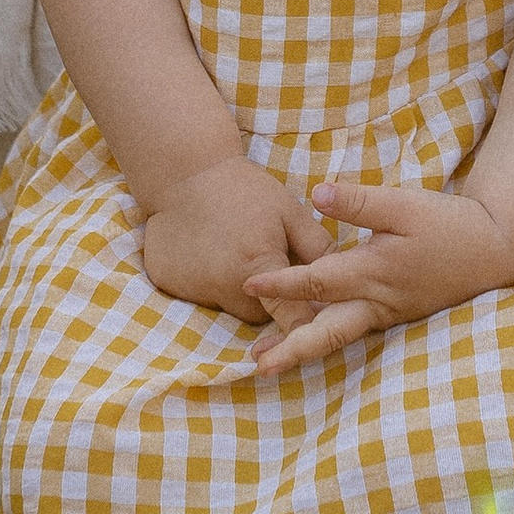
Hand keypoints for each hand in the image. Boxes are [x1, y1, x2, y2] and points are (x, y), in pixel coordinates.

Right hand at [139, 156, 330, 320]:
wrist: (184, 172)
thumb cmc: (245, 190)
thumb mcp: (289, 212)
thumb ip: (318, 249)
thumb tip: (347, 279)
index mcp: (258, 265)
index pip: (290, 317)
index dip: (305, 331)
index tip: (315, 341)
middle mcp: (223, 284)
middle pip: (257, 317)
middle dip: (268, 301)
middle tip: (265, 262)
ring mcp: (190, 287)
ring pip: (227, 308)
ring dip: (236, 292)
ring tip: (233, 252)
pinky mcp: (166, 284)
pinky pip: (197, 296)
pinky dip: (205, 283)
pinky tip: (207, 253)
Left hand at [246, 180, 513, 374]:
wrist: (494, 251)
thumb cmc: (450, 226)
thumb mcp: (406, 205)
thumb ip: (361, 202)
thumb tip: (317, 193)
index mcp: (375, 272)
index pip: (319, 282)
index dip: (283, 284)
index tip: (250, 285)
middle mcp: (377, 301)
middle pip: (327, 331)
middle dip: (291, 349)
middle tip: (256, 367)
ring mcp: (386, 313)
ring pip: (338, 336)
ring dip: (303, 350)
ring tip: (267, 362)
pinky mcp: (393, 314)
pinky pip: (352, 330)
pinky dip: (325, 339)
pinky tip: (304, 340)